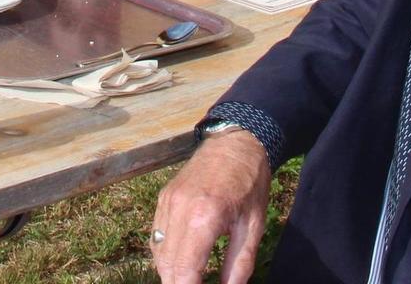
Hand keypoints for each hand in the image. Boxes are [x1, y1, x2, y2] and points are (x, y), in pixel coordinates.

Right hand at [150, 130, 272, 283]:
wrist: (236, 142)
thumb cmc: (250, 184)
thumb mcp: (253, 227)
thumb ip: (239, 264)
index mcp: (203, 218)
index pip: (184, 272)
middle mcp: (178, 210)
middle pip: (167, 267)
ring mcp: (167, 202)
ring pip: (158, 254)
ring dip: (172, 273)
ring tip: (193, 280)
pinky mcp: (164, 198)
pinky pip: (157, 236)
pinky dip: (166, 255)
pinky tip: (183, 262)